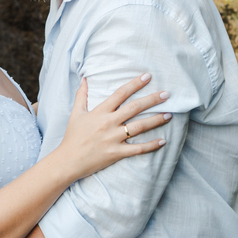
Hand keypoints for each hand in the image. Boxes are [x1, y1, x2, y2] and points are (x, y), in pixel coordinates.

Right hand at [56, 74, 170, 180]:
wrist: (68, 160)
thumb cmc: (72, 136)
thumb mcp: (76, 113)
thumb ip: (82, 95)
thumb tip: (85, 79)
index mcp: (100, 112)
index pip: (120, 94)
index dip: (134, 84)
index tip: (147, 77)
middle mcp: (108, 123)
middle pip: (134, 108)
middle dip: (152, 100)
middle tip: (166, 94)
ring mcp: (114, 138)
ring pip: (139, 127)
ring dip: (155, 120)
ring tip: (169, 115)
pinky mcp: (117, 153)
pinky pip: (138, 149)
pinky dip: (151, 145)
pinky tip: (163, 141)